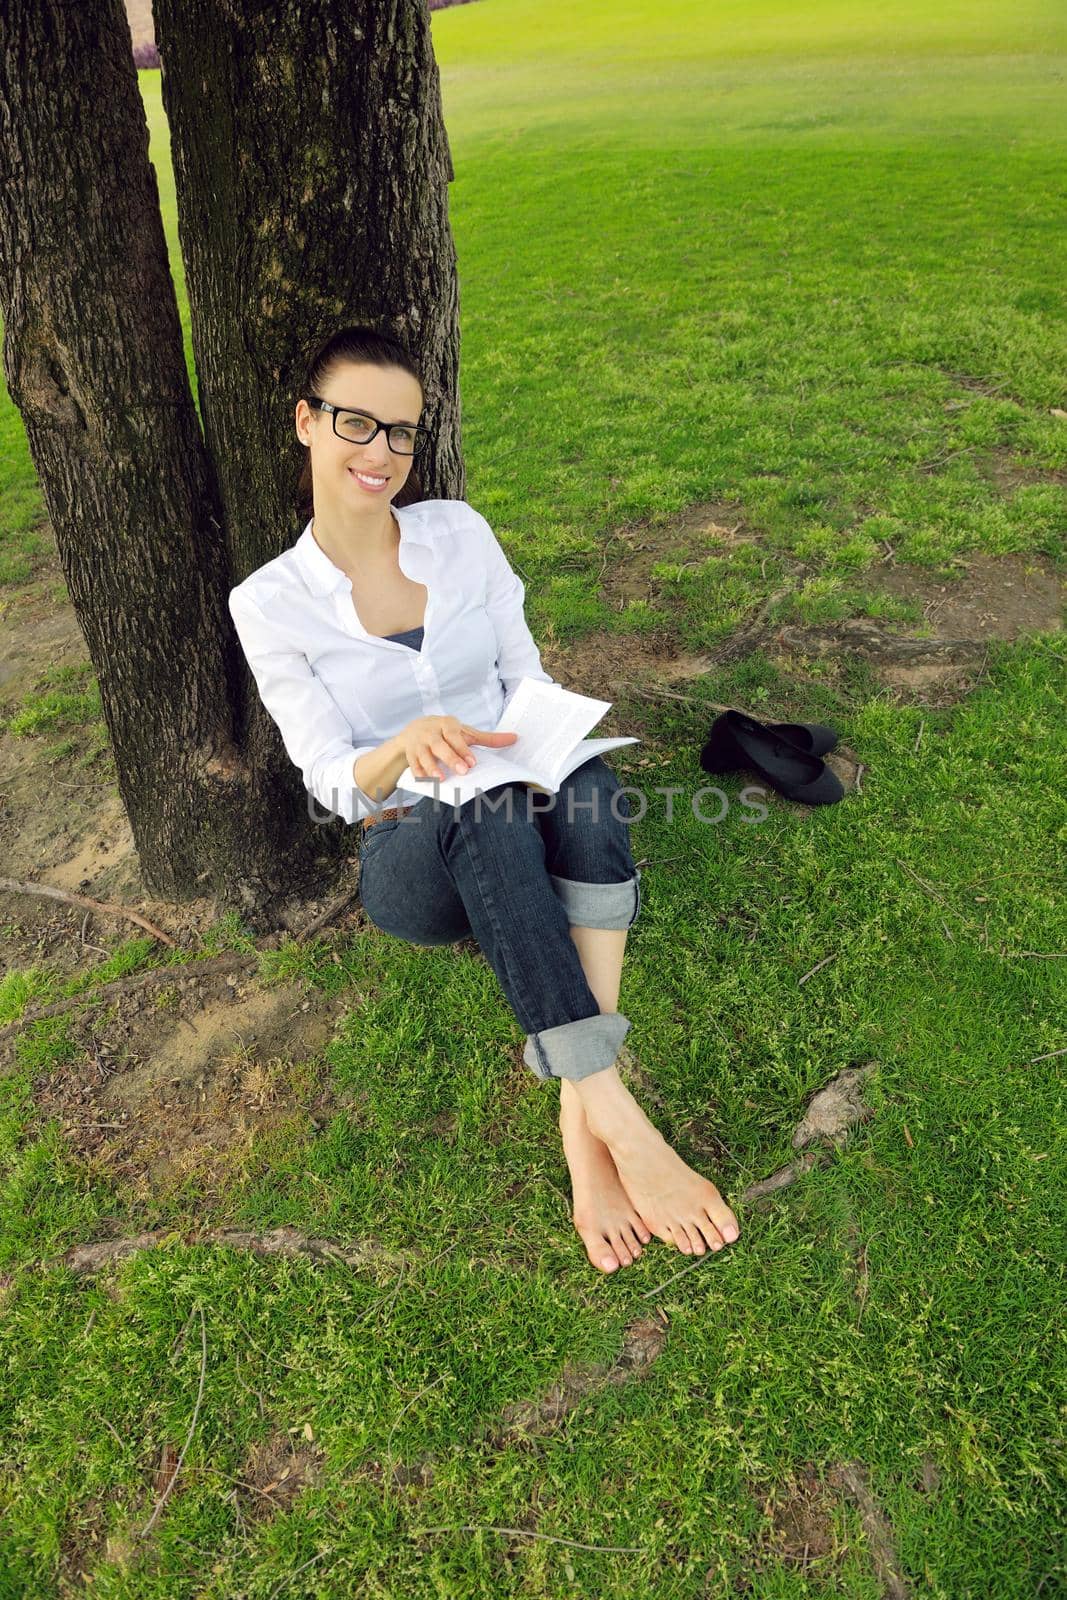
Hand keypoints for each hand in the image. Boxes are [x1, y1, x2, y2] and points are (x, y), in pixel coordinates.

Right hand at [401, 715, 517, 780]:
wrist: (414, 730)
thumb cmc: (446, 733)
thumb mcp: (466, 733)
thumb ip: (488, 738)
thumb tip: (515, 738)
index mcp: (447, 724)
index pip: (454, 735)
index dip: (462, 748)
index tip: (472, 762)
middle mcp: (431, 731)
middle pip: (439, 745)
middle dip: (450, 758)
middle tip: (462, 771)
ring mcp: (418, 742)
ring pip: (423, 755)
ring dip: (431, 767)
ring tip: (441, 779)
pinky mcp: (410, 753)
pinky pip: (412, 764)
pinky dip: (417, 773)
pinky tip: (424, 782)